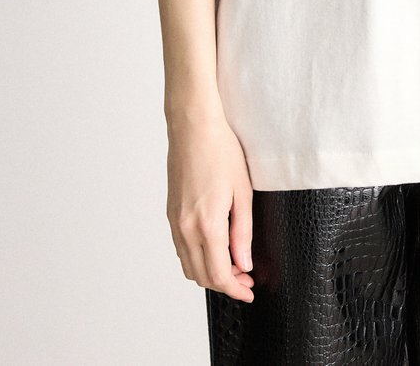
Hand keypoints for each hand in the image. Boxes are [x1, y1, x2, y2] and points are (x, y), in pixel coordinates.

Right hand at [166, 108, 255, 302]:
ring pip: (189, 266)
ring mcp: (175, 222)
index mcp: (207, 224)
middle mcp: (186, 228)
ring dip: (209, 273)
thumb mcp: (243, 192)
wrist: (194, 127)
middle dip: (225, 283)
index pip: (219, 275)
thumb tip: (244, 263)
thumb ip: (243, 233)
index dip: (235, 289)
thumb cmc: (221, 152)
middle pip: (202, 276)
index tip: (249, 291)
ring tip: (233, 264)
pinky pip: (181, 249)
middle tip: (246, 277)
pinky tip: (215, 248)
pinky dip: (197, 258)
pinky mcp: (171, 214)